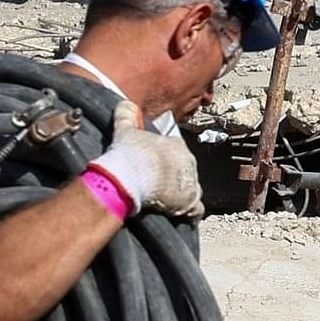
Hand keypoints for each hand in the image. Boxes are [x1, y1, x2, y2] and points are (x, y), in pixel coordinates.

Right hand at [86, 101, 203, 219]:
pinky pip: (195, 211)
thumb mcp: (125, 130)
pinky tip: (179, 217)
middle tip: (155, 185)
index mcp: (177, 146)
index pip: (176, 151)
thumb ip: (126, 115)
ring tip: (165, 202)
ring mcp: (191, 183)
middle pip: (184, 172)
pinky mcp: (190, 203)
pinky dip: (189, 214)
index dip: (164, 159)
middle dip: (173, 178)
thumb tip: (124, 102)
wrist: (130, 176)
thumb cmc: (130, 152)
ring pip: (190, 190)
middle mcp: (189, 163)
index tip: (153, 166)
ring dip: (180, 196)